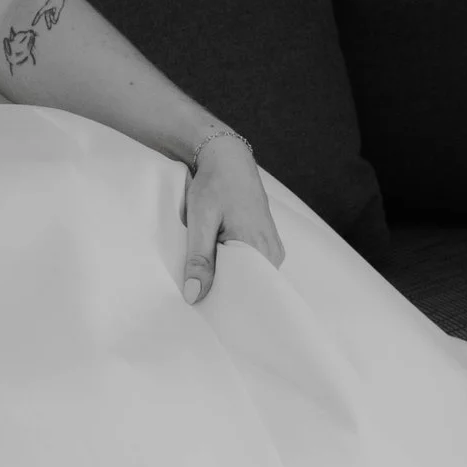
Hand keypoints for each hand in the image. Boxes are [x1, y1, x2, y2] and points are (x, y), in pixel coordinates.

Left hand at [183, 129, 284, 300]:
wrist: (228, 159)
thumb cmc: (214, 185)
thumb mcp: (200, 220)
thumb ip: (198, 259)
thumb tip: (194, 296)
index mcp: (260, 248)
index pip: (245, 294)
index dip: (223, 303)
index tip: (202, 307)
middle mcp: (273, 252)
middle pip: (247, 288)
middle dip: (223, 292)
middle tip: (196, 292)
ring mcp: (272, 248)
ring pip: (248, 278)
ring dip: (227, 279)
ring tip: (205, 275)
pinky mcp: (266, 244)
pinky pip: (250, 267)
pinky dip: (232, 268)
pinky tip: (215, 263)